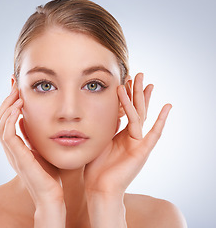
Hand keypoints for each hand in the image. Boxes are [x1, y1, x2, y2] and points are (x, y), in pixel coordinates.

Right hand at [0, 84, 63, 205]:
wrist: (51, 196)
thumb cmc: (50, 175)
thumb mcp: (42, 149)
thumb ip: (34, 136)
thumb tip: (30, 120)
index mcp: (15, 147)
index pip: (5, 121)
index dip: (8, 104)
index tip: (16, 87)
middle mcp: (10, 149)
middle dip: (6, 101)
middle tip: (14, 85)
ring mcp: (12, 153)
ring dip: (7, 107)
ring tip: (17, 94)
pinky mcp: (18, 157)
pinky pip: (7, 135)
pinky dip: (10, 120)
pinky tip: (18, 109)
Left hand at [84, 73, 171, 194]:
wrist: (99, 187)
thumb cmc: (95, 167)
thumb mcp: (98, 141)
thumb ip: (104, 127)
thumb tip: (104, 112)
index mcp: (121, 135)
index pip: (126, 111)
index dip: (127, 96)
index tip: (126, 80)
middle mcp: (131, 137)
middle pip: (136, 109)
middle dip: (137, 91)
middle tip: (138, 74)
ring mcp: (138, 144)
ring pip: (140, 115)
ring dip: (140, 98)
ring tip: (141, 80)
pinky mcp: (142, 152)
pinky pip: (153, 133)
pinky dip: (160, 120)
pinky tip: (166, 107)